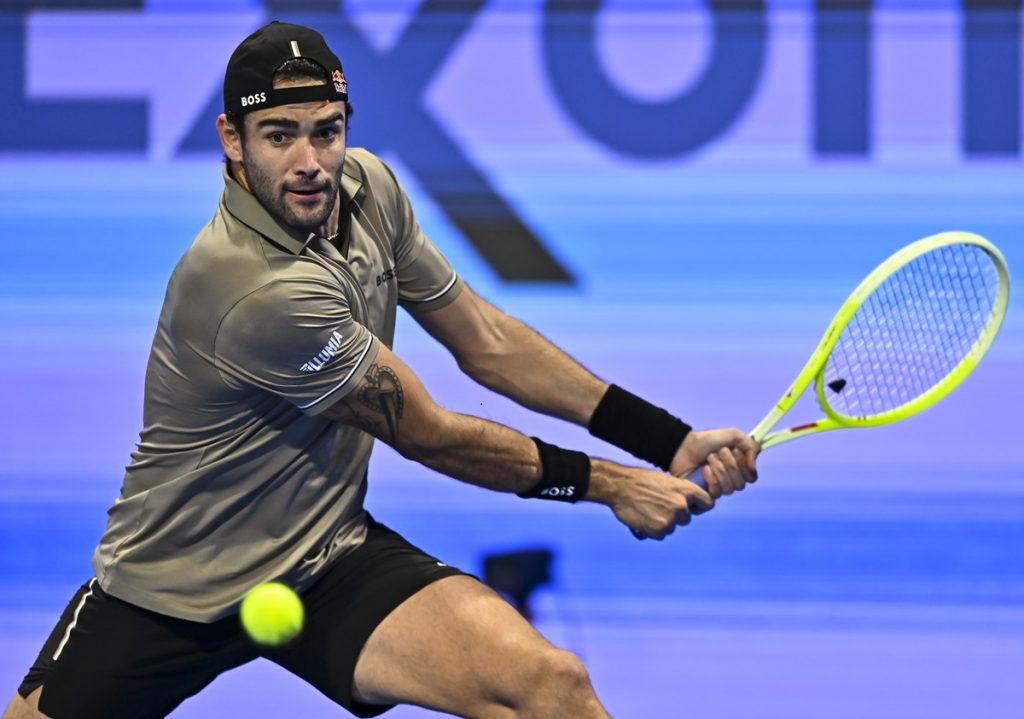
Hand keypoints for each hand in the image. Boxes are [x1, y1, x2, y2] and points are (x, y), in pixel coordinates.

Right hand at [591, 460, 714, 540]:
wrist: (620, 487)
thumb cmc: (640, 480)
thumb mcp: (665, 480)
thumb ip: (679, 492)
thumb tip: (687, 503)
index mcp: (686, 490)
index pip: (708, 503)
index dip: (699, 507)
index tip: (692, 508)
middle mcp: (681, 505)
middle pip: (686, 519)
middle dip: (675, 516)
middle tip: (658, 507)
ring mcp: (671, 519)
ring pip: (672, 527)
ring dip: (662, 523)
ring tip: (647, 511)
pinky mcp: (659, 530)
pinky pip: (660, 535)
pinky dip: (652, 530)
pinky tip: (643, 519)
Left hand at [669, 429, 759, 499]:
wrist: (684, 446)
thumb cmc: (707, 441)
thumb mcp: (733, 435)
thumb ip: (751, 446)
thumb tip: (753, 465)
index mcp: (739, 468)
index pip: (751, 477)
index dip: (745, 467)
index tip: (736, 452)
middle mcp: (731, 480)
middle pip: (741, 484)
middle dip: (730, 465)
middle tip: (719, 452)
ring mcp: (719, 488)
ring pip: (729, 489)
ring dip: (719, 470)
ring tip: (709, 458)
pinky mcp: (707, 494)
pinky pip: (716, 493)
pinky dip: (711, 479)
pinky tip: (704, 470)